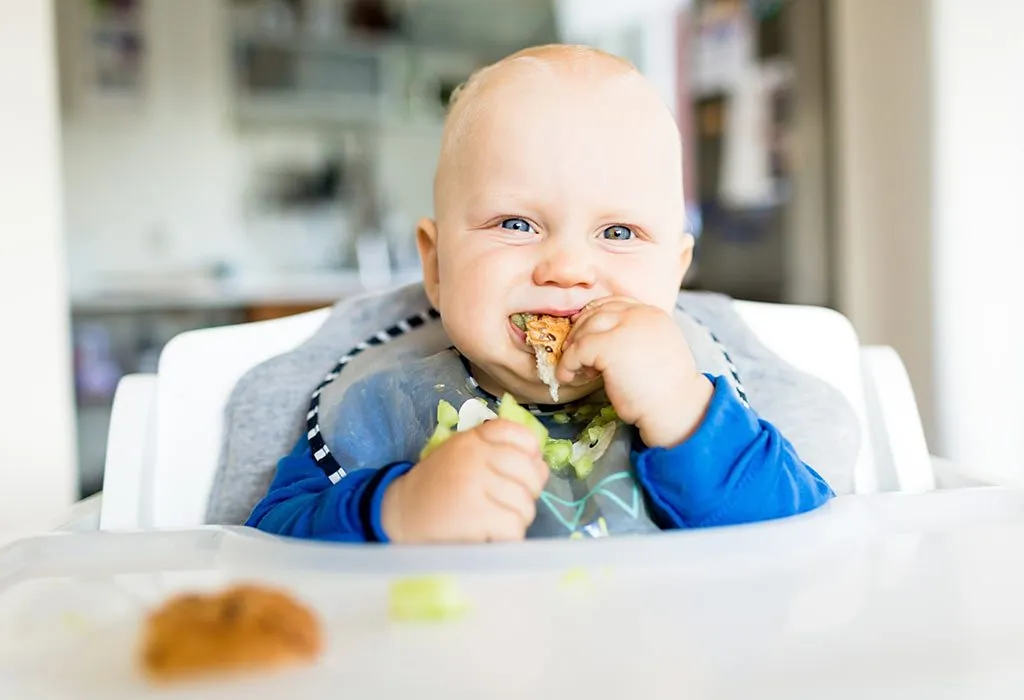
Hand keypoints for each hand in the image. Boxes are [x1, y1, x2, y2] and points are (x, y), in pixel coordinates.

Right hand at [380, 420, 548, 543]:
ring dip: (516, 520)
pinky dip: (507, 538)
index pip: (522, 436)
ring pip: (525, 504)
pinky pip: (513, 527)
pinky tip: (491, 536)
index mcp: (474, 439)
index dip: (531, 456)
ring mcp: (476, 484)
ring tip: (494, 521)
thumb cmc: (439, 486)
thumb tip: (541, 466)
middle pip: (531, 473)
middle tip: (508, 505)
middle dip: (528, 494)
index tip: (520, 472)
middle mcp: (476, 456)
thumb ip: (497, 452)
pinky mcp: (475, 514)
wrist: (400, 512)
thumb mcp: (462, 454)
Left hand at [556, 297, 713, 448]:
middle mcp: (640, 314)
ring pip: (586, 329)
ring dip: (573, 348)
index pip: (616, 303)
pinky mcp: (610, 346)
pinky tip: (568, 376)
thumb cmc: (666, 390)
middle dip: (580, 330)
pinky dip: (568, 363)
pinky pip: (578, 350)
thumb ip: (635, 338)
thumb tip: (603, 340)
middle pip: (597, 312)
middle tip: (571, 350)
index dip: (595, 315)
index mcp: (653, 314)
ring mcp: (625, 327)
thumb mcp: (654, 351)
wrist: (675, 408)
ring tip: (573, 368)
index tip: (583, 331)